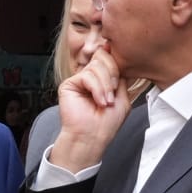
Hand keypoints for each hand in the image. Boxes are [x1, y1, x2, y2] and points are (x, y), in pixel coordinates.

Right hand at [50, 46, 131, 171]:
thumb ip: (120, 77)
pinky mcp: (69, 84)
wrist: (92, 137)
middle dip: (113, 74)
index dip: (117, 64)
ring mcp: (80, 80)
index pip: (110, 59)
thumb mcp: (122, 97)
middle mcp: (91, 77)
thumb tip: (114, 55)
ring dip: (106, 85)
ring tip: (106, 102)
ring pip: (96, 66)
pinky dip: (97, 88)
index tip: (120, 79)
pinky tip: (99, 101)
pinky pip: (87, 75)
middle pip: (104, 57)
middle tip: (114, 93)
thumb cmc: (106, 124)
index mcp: (103, 79)